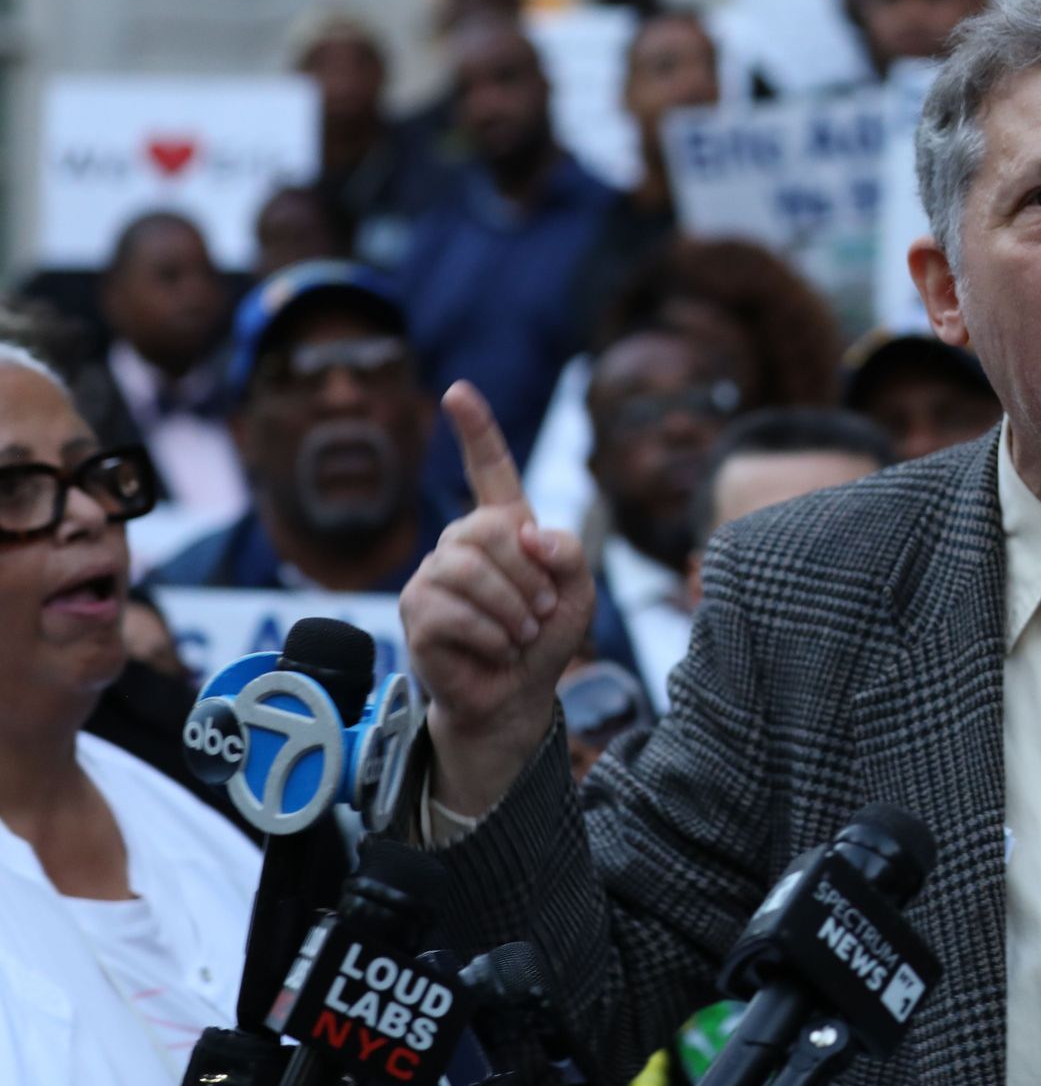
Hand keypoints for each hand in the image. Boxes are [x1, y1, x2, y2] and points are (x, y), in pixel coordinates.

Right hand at [401, 382, 594, 816]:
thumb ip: (568, 552)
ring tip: (518, 634)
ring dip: (510, 609)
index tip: (458, 391)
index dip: (476, 429)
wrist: (518, 694)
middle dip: (529, 577)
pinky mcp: (416, 611)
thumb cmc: (545, 638)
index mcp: (504, 527)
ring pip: (469, 571)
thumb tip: (528, 533)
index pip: (490, 468)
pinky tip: (493, 649)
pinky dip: (488, 635)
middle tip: (538, 613)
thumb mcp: (579, 590)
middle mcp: (462, 542)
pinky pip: (452, 611)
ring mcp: (433, 574)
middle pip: (490, 530)